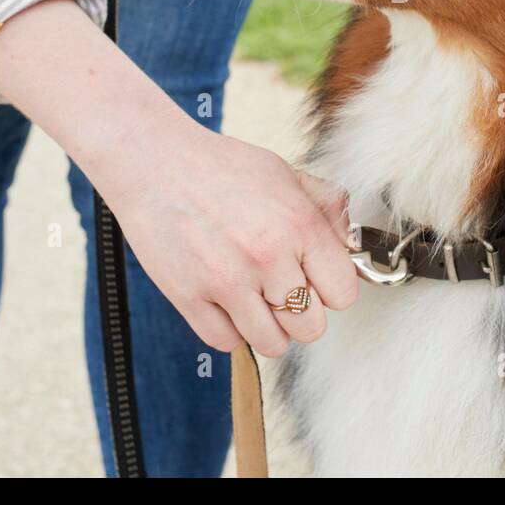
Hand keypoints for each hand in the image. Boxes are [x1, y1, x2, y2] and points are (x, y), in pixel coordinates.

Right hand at [0, 0, 358, 357]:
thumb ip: (326, 208)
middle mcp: (268, 256)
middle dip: (301, 311)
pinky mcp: (189, 297)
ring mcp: (227, 281)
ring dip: (267, 325)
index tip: (314, 276)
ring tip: (253, 295)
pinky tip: (224, 299)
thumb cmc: (221, 166)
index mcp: (299, 224)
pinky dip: (229, 328)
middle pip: (312, 328)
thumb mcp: (285, 173)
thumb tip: (351, 246)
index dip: (331, 287)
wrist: (153, 160)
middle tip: (281, 286)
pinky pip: (227, 342)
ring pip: (273, 344)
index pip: (343, 293)